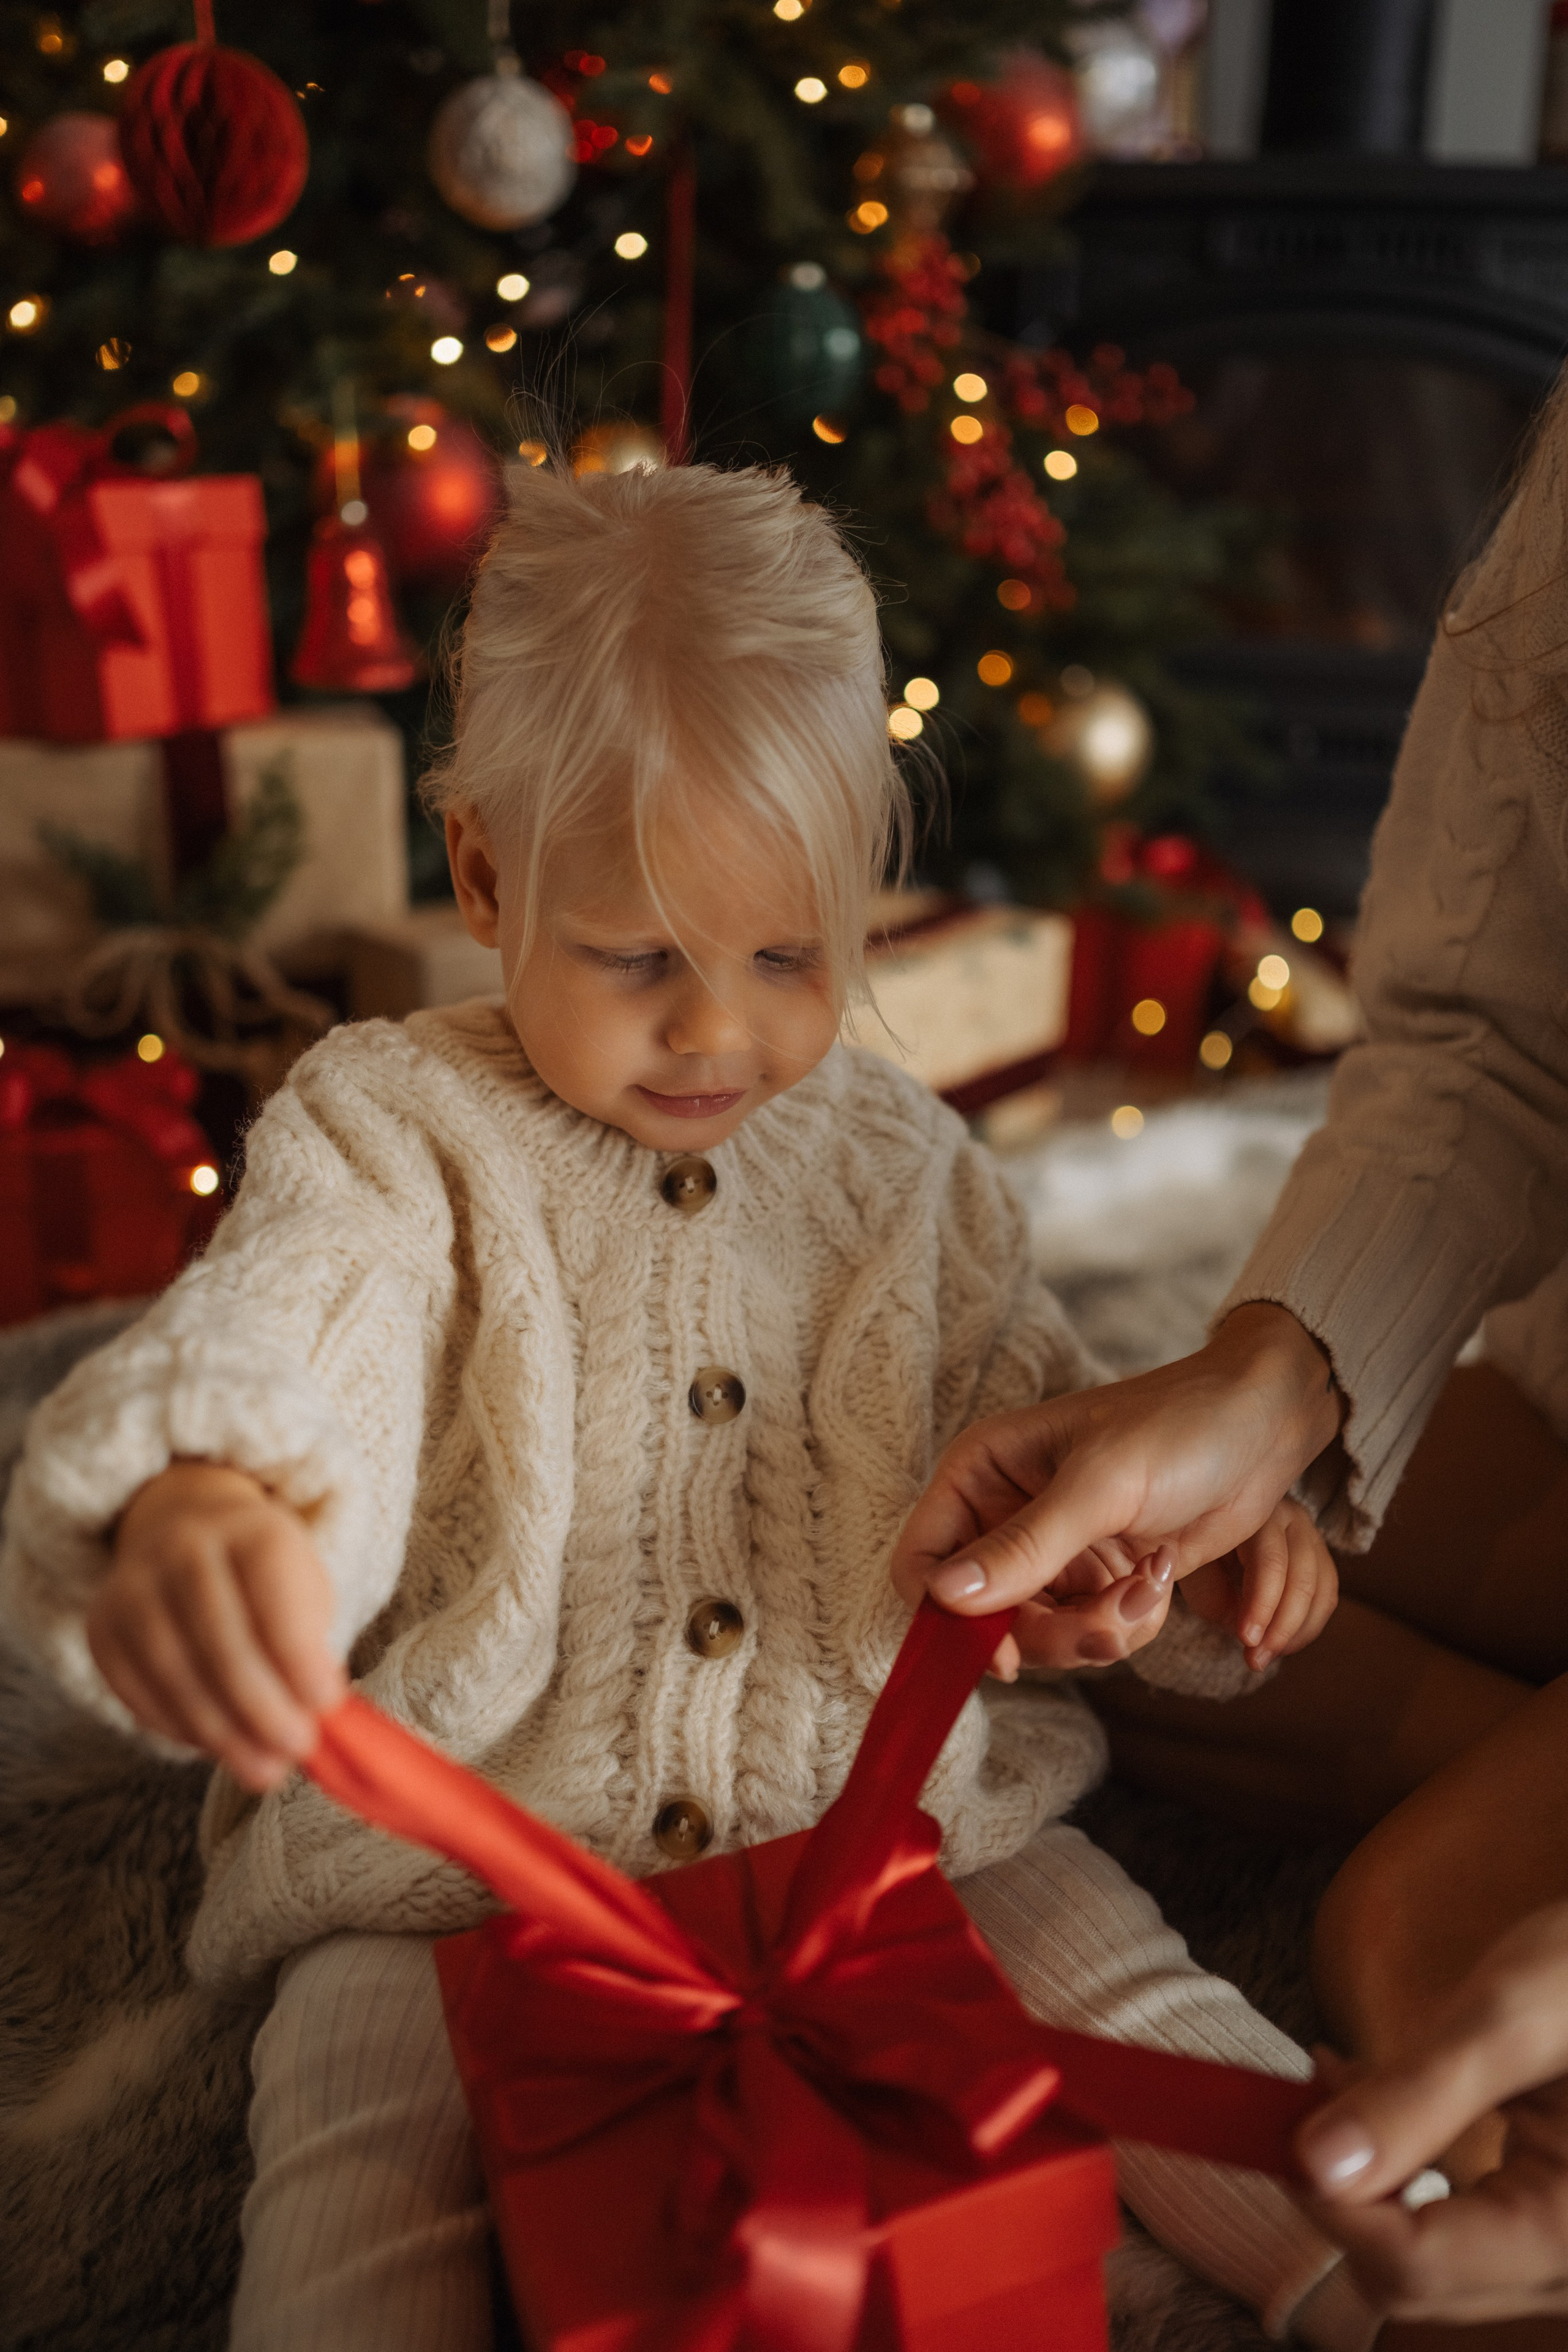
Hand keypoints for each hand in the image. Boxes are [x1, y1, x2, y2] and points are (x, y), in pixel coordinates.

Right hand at [88, 1460, 344, 1791]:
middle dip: (261, 1705)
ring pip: (173, 1669)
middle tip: (295, 1747)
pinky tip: (215, 1747)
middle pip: (219, 1637)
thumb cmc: (265, 1581)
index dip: (298, 1656)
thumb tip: (313, 1714)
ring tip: (262, 1768)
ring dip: (221, 1730)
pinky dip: (178, 1728)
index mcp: (251, 1531)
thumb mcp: (305, 1592)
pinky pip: (135, 1688)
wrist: (192, 1539)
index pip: (272, 1594)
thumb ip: (310, 1647)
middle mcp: (184, 1548)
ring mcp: (134, 1586)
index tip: (326, 1704)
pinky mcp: (101, 1627)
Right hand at [892, 1304, 1341, 1673]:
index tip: (1007, 1657)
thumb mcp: (1100, 1485)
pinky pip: (1089, 1633)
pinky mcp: (1096, 1575)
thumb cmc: (1178, 1427)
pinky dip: (1128, 1623)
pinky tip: (1160, 1578)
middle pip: (986, 1619)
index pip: (923, 1564)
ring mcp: (1051, 1551)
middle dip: (1054, 1633)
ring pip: (1040, 1635)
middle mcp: (1003, 1516)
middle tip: (1110, 1625)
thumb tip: (946, 1597)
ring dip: (1099, 1629)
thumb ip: (1025, 1546)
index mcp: (980, 1473)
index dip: (950, 1620)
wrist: (1263, 1426)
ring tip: (1149, 1585)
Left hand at [1183, 1496, 1338, 1674]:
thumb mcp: (1195, 1568)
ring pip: (1321, 1592)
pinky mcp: (1321, 1560)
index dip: (1262, 1606)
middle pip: (1303, 1580)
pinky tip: (1282, 1646)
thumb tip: (1245, 1631)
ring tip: (1265, 1657)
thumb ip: (1213, 1595)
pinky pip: (1327, 1599)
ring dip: (1296, 1633)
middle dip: (1280, 1627)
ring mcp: (1312, 1538)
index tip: (1246, 1640)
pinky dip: (1307, 1628)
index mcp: (1258, 1514)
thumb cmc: (1199, 1551)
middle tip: (1255, 1660)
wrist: (1211, 1531)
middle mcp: (1292, 1520)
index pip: (1271, 1562)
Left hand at [1296, 1904, 1567, 2320]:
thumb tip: (1315, 2162)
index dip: (1328, 2197)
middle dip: (1342, 2190)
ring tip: (1337, 2080)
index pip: (1412, 2264)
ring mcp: (1561, 2259)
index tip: (1282, 2115)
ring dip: (1365, 2182)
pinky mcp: (1549, 2230)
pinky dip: (1402, 2178)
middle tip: (1302, 2088)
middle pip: (1416, 2278)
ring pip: (1428, 2263)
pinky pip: (1457, 2233)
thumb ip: (1419, 2093)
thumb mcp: (1515, 2015)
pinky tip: (1380, 2103)